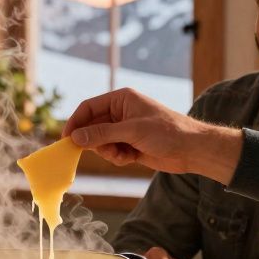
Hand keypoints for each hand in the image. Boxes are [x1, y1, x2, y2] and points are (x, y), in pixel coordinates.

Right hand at [62, 88, 242, 182]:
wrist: (191, 149)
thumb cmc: (166, 132)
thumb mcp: (132, 131)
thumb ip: (102, 134)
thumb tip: (75, 137)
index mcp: (121, 99)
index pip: (88, 107)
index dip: (75, 122)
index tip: (66, 139)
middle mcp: (121, 112)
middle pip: (92, 126)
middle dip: (94, 141)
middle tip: (99, 151)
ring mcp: (125, 130)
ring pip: (100, 142)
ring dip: (107, 151)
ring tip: (122, 155)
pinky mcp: (130, 145)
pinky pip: (112, 152)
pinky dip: (117, 158)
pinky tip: (131, 159)